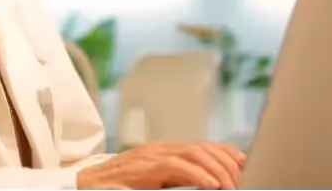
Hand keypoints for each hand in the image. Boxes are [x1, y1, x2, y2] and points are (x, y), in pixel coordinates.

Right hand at [77, 140, 246, 189]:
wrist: (84, 186)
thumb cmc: (119, 188)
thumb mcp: (154, 182)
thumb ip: (177, 179)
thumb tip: (207, 185)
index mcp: (166, 150)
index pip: (206, 145)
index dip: (229, 154)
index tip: (247, 166)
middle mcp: (161, 149)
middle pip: (205, 148)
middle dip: (229, 164)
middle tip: (244, 181)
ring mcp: (151, 156)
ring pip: (195, 154)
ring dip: (218, 170)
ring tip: (232, 186)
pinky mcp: (143, 168)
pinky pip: (176, 167)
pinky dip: (198, 176)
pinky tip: (211, 186)